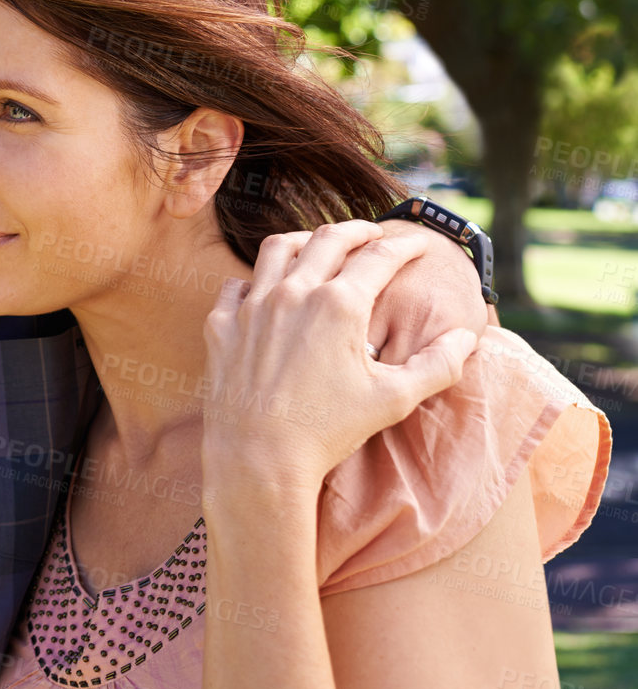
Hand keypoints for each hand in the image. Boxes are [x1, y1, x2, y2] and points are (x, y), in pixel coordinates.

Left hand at [201, 220, 480, 493]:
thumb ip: (436, 365)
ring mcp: (251, 305)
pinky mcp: (221, 324)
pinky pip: (237, 285)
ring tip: (319, 245)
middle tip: (373, 234)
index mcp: (339, 304)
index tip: (418, 245)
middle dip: (357, 231)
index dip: (404, 247)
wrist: (257, 457)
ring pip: (278, 249)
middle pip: (328, 239)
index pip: (379, 257)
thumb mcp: (393, 400)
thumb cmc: (328, 431)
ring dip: (304, 241)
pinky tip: (265, 288)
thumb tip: (466, 338)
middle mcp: (293, 293)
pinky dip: (256, 279)